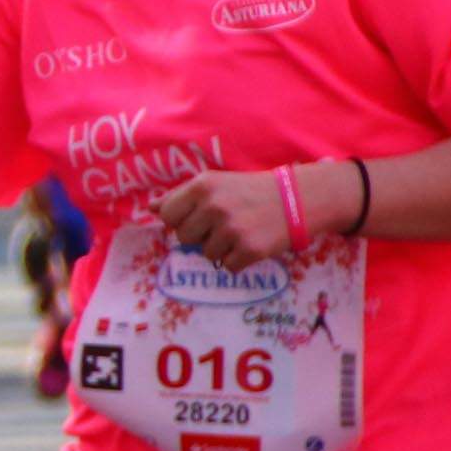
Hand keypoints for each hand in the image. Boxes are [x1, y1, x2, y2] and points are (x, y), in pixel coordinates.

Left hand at [154, 169, 295, 270]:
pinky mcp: (250, 249)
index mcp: (202, 186)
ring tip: (242, 231)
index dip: (179, 220)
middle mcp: (214, 206)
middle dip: (200, 235)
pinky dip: (239, 260)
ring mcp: (232, 228)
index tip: (198, 217)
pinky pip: (228, 266)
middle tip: (223, 225)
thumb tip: (150, 208)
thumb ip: (181, 196)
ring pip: (206, 254)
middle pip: (183, 237)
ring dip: (222, 248)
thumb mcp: (215, 184)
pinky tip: (252, 243)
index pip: (166, 215)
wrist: (300, 198)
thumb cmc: (250, 191)